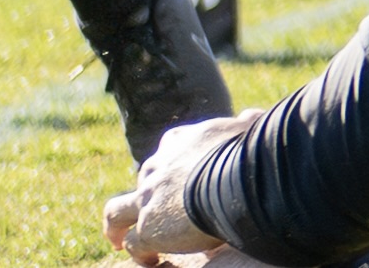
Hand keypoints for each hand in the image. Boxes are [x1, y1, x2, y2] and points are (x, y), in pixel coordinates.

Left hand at [105, 110, 260, 260]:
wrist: (232, 180)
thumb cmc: (245, 153)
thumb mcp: (248, 130)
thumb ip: (248, 124)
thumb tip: (253, 116)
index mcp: (178, 142)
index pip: (168, 149)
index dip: (173, 163)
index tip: (180, 175)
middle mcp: (157, 168)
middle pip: (144, 181)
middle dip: (148, 195)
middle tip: (157, 212)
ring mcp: (149, 198)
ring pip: (117, 212)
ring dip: (115, 226)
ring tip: (117, 240)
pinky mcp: (149, 227)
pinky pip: (134, 244)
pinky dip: (139, 253)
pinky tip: (152, 260)